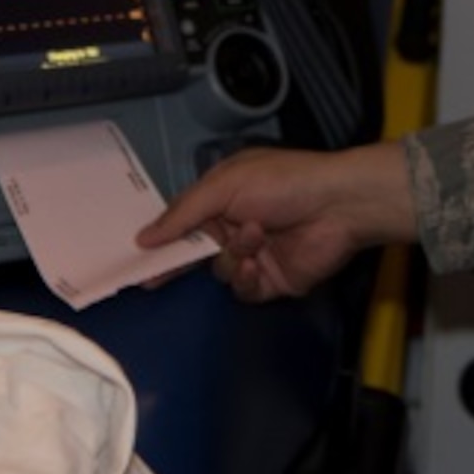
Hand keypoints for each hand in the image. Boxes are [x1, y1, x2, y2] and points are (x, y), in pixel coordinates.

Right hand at [136, 142, 415, 300]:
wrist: (338, 205)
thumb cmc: (282, 183)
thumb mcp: (224, 186)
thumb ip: (183, 214)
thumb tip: (143, 238)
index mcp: (224, 199)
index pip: (184, 224)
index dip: (162, 242)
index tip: (136, 262)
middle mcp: (235, 228)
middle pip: (195, 254)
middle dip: (180, 263)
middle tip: (153, 280)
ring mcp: (254, 256)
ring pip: (219, 272)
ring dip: (233, 256)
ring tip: (255, 237)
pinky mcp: (272, 282)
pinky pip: (244, 290)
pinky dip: (247, 278)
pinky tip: (258, 263)